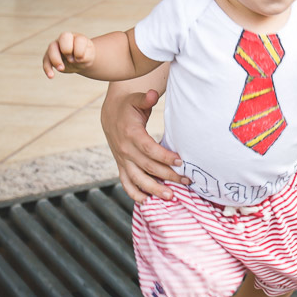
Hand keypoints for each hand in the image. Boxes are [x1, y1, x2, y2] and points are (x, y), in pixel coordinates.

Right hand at [43, 32, 94, 77]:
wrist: (81, 61)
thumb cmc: (85, 55)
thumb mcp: (89, 56)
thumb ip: (85, 56)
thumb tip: (75, 58)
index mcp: (76, 37)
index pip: (77, 39)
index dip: (79, 50)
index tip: (80, 58)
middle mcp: (64, 39)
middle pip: (62, 38)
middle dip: (67, 50)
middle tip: (72, 61)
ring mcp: (56, 47)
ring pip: (51, 48)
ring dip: (55, 59)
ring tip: (61, 69)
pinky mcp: (49, 56)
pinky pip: (46, 61)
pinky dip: (47, 68)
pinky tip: (51, 76)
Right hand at [100, 87, 184, 202]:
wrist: (110, 115)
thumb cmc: (129, 106)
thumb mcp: (136, 99)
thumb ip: (145, 99)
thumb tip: (153, 94)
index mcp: (131, 134)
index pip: (149, 149)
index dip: (164, 157)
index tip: (180, 162)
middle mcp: (125, 150)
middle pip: (148, 167)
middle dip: (167, 176)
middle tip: (186, 180)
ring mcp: (122, 160)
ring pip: (137, 179)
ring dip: (153, 190)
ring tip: (171, 197)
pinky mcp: (122, 166)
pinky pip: (127, 184)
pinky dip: (135, 194)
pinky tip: (147, 202)